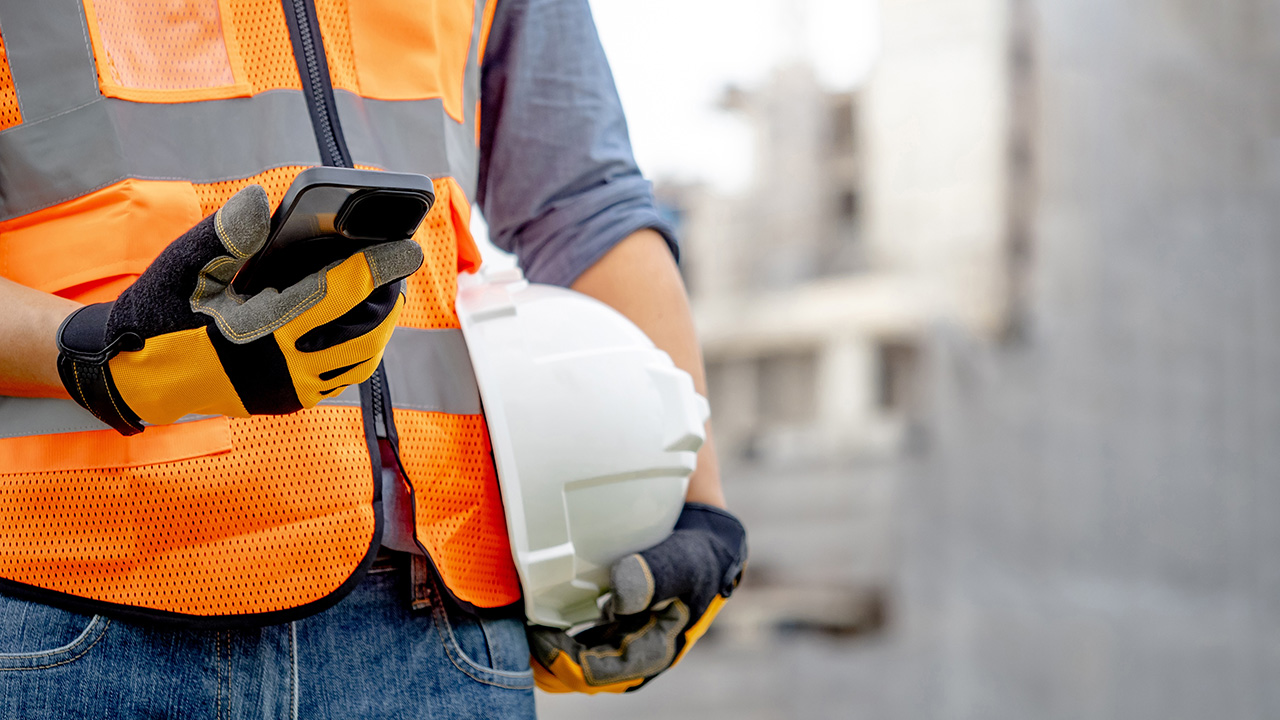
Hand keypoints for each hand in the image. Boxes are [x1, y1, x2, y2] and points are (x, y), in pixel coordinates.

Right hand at [55, 185, 422, 434]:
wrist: (138, 372)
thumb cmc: (162, 310)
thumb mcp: (186, 265)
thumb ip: (226, 233)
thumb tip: (262, 202)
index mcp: (260, 328)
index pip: (337, 292)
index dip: (377, 267)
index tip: (408, 247)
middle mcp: (282, 367)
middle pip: (363, 330)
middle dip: (387, 296)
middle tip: (397, 266)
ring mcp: (289, 390)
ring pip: (359, 359)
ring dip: (378, 325)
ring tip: (384, 293)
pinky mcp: (289, 402)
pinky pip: (342, 376)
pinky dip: (360, 349)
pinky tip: (359, 324)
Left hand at [528, 503, 746, 692]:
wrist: (712, 542)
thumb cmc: (702, 555)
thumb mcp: (686, 561)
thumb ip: (656, 576)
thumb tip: (619, 599)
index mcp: (656, 651)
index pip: (599, 673)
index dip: (563, 662)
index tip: (535, 639)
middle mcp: (639, 653)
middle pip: (584, 674)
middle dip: (548, 666)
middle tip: (516, 643)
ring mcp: (627, 640)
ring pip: (581, 661)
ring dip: (550, 654)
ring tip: (520, 637)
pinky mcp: (618, 624)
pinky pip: (583, 641)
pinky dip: (560, 635)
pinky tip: (539, 621)